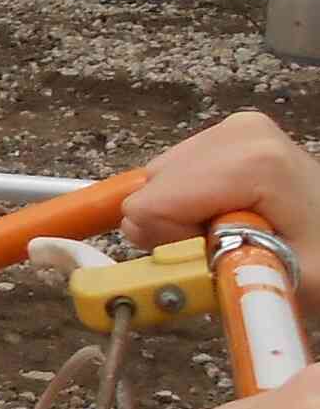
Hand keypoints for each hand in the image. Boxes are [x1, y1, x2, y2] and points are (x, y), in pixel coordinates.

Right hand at [121, 113, 319, 304]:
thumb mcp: (271, 280)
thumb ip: (199, 260)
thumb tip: (137, 230)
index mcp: (253, 162)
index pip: (150, 204)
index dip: (173, 241)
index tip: (216, 253)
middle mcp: (239, 132)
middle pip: (152, 189)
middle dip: (175, 226)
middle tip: (224, 243)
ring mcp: (233, 128)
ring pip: (155, 180)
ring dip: (180, 214)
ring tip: (230, 229)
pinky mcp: (227, 132)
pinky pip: (171, 172)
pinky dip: (187, 200)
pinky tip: (227, 211)